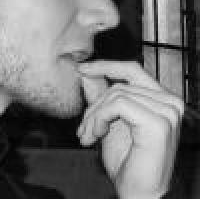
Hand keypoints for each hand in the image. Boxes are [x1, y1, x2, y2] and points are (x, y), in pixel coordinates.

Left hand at [77, 61, 183, 198]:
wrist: (138, 193)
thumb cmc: (127, 160)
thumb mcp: (108, 120)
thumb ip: (100, 95)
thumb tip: (85, 72)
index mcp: (161, 99)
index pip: (131, 69)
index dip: (105, 65)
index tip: (82, 68)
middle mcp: (170, 102)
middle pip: (119, 84)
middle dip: (94, 105)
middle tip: (83, 127)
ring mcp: (167, 111)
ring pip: (115, 94)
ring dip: (94, 116)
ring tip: (88, 135)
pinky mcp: (158, 122)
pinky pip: (117, 105)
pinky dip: (100, 119)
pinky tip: (96, 136)